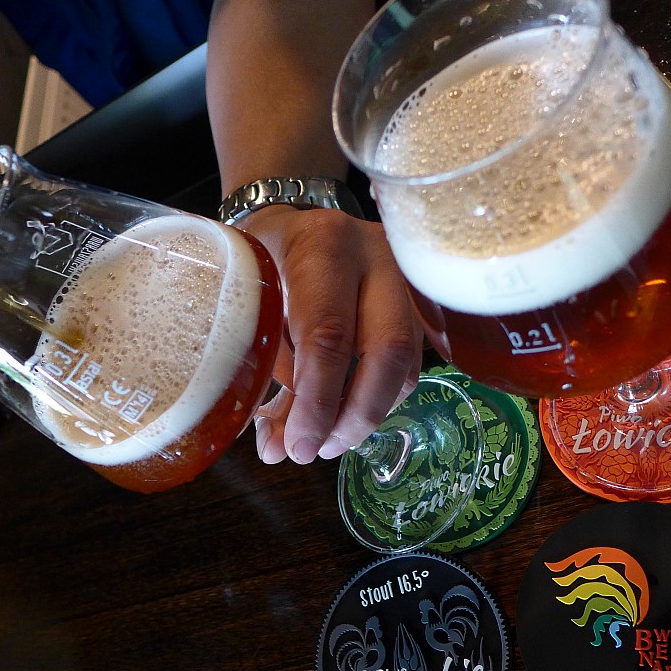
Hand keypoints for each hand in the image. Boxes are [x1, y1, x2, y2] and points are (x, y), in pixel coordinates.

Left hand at [240, 205, 422, 463]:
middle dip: (355, 414)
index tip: (298, 445)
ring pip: (405, 360)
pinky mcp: (419, 301)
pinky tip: (348, 414)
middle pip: (387, 348)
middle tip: (320, 451)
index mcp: (324, 245)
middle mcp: (377, 256)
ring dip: (368, 413)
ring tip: (330, 441)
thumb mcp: (251, 298)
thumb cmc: (266, 257)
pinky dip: (380, 397)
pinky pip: (410, 361)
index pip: (329, 332)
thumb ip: (268, 369)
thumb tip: (278, 449)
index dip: (317, 400)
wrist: (296, 219)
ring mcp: (407, 277)